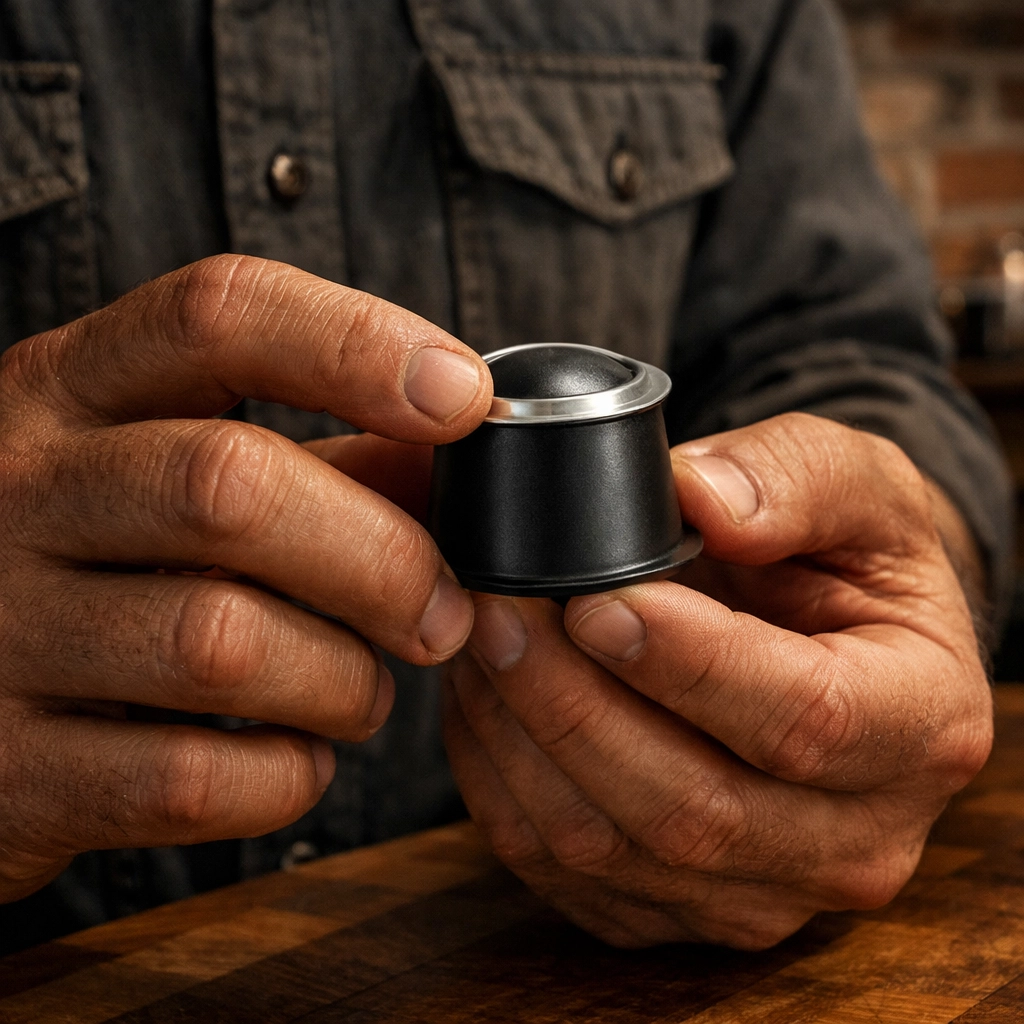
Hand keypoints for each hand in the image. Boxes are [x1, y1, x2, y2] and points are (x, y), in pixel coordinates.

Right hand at [0, 255, 490, 901]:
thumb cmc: (90, 562)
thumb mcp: (172, 471)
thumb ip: (317, 463)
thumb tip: (453, 461)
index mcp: (70, 391)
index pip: (219, 316)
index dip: (357, 345)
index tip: (463, 397)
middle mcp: (18, 489)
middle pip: (233, 487)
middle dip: (381, 559)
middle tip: (443, 613)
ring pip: (222, 643)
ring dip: (342, 680)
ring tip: (362, 691)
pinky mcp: (9, 771)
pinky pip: (192, 778)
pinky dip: (285, 776)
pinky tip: (295, 758)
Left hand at [444, 413, 991, 948]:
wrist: (829, 640)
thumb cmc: (846, 560)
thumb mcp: (860, 487)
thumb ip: (798, 478)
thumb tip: (705, 504)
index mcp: (922, 725)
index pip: (807, 719)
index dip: (689, 664)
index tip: (597, 600)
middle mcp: (854, 838)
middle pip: (692, 808)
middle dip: (572, 704)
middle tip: (502, 610)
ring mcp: (761, 891)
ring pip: (610, 848)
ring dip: (522, 740)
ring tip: (483, 638)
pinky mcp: (678, 907)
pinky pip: (566, 871)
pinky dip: (503, 784)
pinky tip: (488, 699)